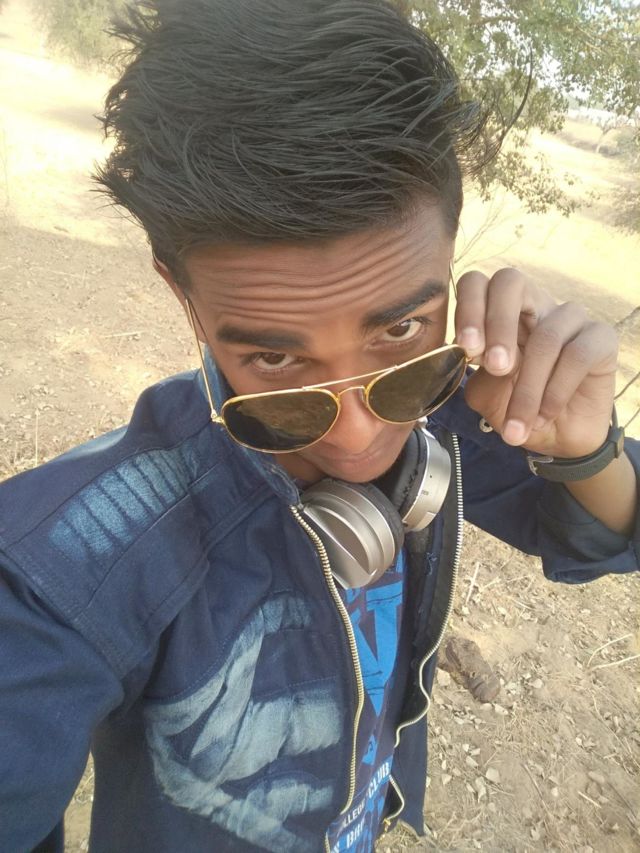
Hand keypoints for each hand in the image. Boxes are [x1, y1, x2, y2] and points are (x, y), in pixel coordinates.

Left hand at [454, 268, 618, 458]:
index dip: (468, 308)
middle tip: (496, 367)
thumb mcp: (486, 394)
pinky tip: (544, 416)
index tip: (466, 348)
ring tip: (516, 425)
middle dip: (498, 325)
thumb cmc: (516, 408)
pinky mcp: (601, 338)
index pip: (477, 284)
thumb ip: (477, 371)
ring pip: (545, 336)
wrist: (557, 441)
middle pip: (510, 282)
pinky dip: (555, 393)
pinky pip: (577, 356)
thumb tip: (479, 353)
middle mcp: (533, 305)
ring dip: (527, 388)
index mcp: (497, 311)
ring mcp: (569, 318)